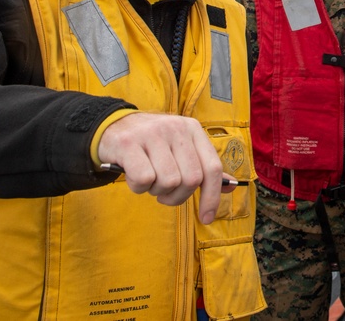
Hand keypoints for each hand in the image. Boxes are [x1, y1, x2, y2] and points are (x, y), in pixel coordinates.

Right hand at [97, 112, 226, 224]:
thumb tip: (231, 187)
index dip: (212, 197)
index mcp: (193, 129)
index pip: (212, 167)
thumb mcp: (181, 148)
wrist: (113, 126)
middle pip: (191, 179)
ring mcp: (152, 134)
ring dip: (157, 191)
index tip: (206, 218)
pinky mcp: (129, 143)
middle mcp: (176, 128)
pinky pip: (144, 179)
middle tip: (164, 193)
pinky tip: (134, 177)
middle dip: (178, 196)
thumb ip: (203, 167)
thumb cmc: (151, 145)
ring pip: (168, 181)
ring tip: (149, 180)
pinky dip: (139, 187)